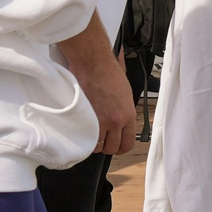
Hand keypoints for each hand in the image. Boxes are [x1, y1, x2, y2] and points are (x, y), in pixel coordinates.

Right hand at [56, 17, 137, 154]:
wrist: (93, 64)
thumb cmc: (109, 73)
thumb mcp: (125, 94)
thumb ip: (123, 112)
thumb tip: (120, 124)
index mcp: (129, 115)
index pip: (127, 143)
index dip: (119, 147)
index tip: (114, 144)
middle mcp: (117, 121)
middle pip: (112, 148)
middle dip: (105, 146)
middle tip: (100, 138)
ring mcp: (101, 122)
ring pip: (97, 146)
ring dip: (93, 142)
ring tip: (90, 132)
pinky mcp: (87, 119)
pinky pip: (86, 139)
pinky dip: (83, 137)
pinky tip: (82, 130)